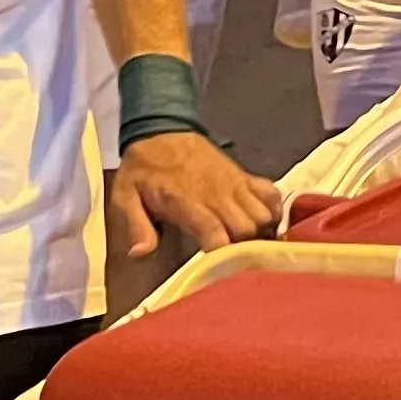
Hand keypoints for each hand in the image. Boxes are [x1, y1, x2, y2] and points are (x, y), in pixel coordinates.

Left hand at [111, 131, 281, 259]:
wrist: (162, 130)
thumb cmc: (144, 169)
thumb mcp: (126, 196)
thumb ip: (136, 226)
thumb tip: (140, 254)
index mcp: (187, 202)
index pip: (216, 235)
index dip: (222, 256)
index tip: (218, 269)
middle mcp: (217, 194)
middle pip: (247, 229)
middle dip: (244, 249)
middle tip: (234, 261)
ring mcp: (234, 184)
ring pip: (263, 214)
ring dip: (260, 233)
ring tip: (250, 245)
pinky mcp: (244, 175)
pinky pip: (271, 193)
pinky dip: (275, 210)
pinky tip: (265, 222)